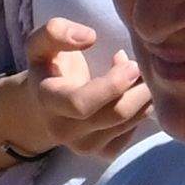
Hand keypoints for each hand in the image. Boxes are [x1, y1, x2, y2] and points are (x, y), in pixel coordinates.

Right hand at [0, 16, 153, 162]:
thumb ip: (56, 31)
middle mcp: (62, 130)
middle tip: (144, 67)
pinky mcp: (102, 153)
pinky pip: (132, 134)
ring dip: (142, 97)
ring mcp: (83, 146)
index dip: (112, 85)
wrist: (41, 105)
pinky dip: (140, 112)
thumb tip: (89, 38)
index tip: (133, 63)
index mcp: (46, 101)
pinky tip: (132, 95)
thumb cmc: (48, 68)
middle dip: (139, 89)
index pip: (80, 103)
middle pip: (115, 114)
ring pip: (128, 123)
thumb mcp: (40, 43)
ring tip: (138, 77)